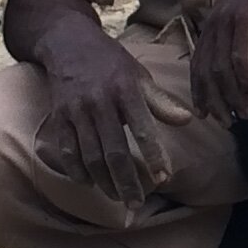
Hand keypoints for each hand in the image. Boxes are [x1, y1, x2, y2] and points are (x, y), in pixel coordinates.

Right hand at [39, 41, 195, 207]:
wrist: (68, 43)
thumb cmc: (111, 63)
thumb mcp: (139, 75)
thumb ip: (161, 102)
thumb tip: (188, 120)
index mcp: (126, 90)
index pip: (143, 129)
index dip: (154, 155)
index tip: (164, 177)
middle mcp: (100, 102)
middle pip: (114, 151)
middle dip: (126, 182)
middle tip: (137, 204)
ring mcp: (77, 111)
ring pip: (90, 156)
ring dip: (104, 182)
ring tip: (118, 197)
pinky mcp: (59, 117)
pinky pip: (67, 150)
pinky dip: (76, 171)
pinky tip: (88, 184)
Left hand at [187, 0, 247, 124]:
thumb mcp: (247, 17)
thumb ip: (239, 39)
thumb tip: (241, 65)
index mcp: (211, 26)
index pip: (197, 65)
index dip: (199, 92)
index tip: (206, 114)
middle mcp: (213, 25)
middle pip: (206, 73)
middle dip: (215, 101)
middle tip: (227, 122)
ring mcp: (226, 22)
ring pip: (222, 69)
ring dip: (233, 96)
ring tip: (245, 113)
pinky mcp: (244, 20)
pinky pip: (240, 57)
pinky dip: (247, 79)